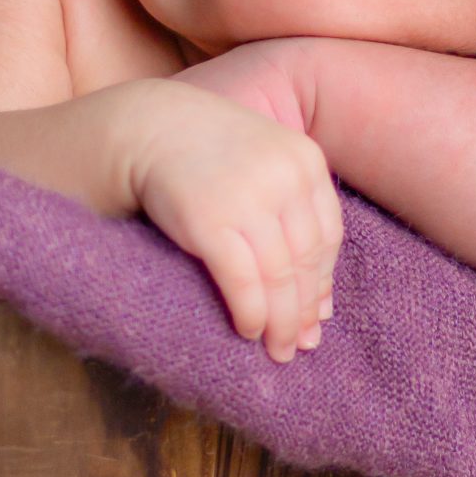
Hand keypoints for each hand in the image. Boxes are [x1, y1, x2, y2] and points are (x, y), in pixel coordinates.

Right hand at [123, 80, 342, 362]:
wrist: (147, 128)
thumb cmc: (207, 153)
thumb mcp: (263, 166)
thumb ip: (292, 217)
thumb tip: (320, 304)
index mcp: (305, 160)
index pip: (328, 236)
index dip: (322, 281)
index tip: (315, 313)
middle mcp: (284, 178)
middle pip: (306, 260)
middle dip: (304, 310)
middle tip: (300, 345)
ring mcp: (248, 199)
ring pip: (279, 277)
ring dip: (281, 322)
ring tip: (277, 349)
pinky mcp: (210, 222)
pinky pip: (243, 282)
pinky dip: (250, 313)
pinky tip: (247, 329)